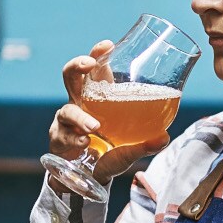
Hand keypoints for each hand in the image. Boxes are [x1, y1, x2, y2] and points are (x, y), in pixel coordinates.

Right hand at [46, 40, 171, 190]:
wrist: (88, 178)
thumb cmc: (109, 153)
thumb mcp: (130, 148)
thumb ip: (145, 143)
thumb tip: (164, 137)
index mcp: (98, 96)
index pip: (95, 69)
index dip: (98, 53)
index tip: (107, 45)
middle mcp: (79, 103)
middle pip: (70, 76)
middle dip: (77, 66)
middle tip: (88, 65)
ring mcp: (66, 121)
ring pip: (67, 110)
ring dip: (81, 117)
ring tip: (94, 127)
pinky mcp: (58, 138)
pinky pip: (62, 135)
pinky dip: (73, 138)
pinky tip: (84, 143)